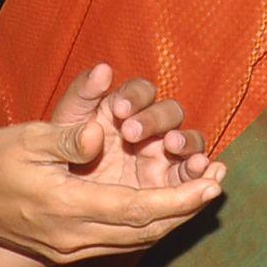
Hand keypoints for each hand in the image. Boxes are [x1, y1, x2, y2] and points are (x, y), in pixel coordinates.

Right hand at [0, 63, 225, 263]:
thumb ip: (68, 138)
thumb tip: (102, 133)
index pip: (136, 210)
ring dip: (170, 221)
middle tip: (218, 186)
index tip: (212, 184)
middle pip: (143, 231)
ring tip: (200, 198)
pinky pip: (117, 244)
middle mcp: (70, 237)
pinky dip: (147, 228)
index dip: (179, 199)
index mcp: (65, 207)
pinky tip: (164, 212)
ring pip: (133, 242)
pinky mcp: (63, 250)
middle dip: (186, 211)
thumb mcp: (28, 137)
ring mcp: (66, 249)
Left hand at [45, 61, 214, 192]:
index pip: (142, 91)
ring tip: (174, 147)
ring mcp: (164, 156)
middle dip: (156, 121)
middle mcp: (151, 128)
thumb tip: (103, 70)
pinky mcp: (170, 185)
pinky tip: (205, 173)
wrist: (61, 196)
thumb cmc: (62, 152)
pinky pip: (192, 177)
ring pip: (189, 142)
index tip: (119, 110)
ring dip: (187, 143)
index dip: (136, 97)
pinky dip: (203, 173)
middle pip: (170, 114)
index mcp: (126, 107)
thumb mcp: (66, 122)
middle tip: (133, 133)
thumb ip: (83, 95)